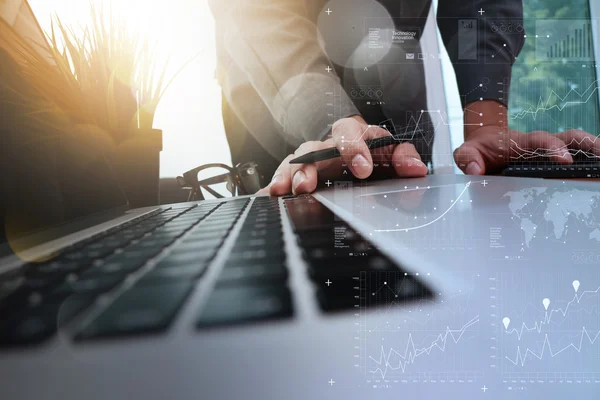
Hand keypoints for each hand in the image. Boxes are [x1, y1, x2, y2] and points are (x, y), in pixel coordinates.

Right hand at [261, 116, 427, 195]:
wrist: (359, 159)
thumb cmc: (374, 155)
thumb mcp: (391, 154)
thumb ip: (403, 158)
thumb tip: (416, 169)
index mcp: (352, 134)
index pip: (350, 133)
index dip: (354, 149)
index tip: (362, 169)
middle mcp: (327, 146)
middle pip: (313, 148)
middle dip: (308, 166)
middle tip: (307, 185)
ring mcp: (310, 161)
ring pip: (294, 162)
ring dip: (288, 176)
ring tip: (283, 190)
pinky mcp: (298, 175)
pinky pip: (282, 177)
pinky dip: (274, 185)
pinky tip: (268, 195)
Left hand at [454, 100, 599, 174]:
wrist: (486, 141)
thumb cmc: (479, 149)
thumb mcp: (466, 151)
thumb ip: (467, 158)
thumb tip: (475, 170)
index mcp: (521, 142)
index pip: (540, 141)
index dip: (554, 148)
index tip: (565, 160)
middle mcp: (541, 145)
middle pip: (570, 138)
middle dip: (588, 145)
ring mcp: (550, 151)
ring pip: (578, 146)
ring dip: (595, 152)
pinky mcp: (553, 160)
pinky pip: (577, 158)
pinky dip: (590, 163)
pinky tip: (598, 175)